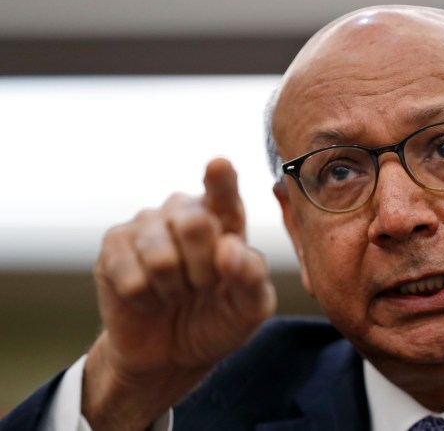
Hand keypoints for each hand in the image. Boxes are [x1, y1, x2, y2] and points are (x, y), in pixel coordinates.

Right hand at [82, 158, 275, 429]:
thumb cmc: (218, 320)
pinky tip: (149, 299)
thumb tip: (230, 249)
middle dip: (204, 271)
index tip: (219, 165)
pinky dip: (146, 300)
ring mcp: (146, 224)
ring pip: (161, 256)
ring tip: (177, 293)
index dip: (220, 179)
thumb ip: (252, 278)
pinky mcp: (113, 246)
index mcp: (225, 217)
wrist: (172, 354)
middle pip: (195, 224)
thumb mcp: (249, 309)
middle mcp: (185, 211)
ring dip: (174, 289)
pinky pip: (132, 278)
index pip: (224, 192)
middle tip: (204, 287)